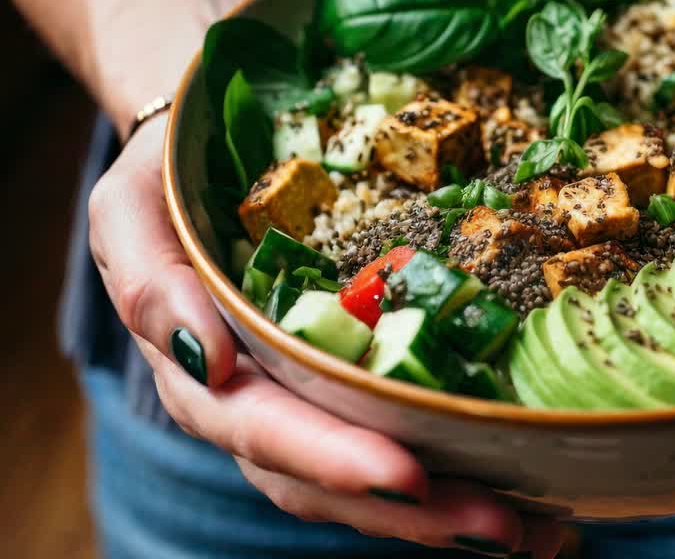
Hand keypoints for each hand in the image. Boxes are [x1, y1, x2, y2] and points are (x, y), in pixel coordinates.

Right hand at [88, 117, 564, 557]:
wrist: (211, 154)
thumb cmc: (171, 174)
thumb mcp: (132, 204)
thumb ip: (148, 277)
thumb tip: (197, 355)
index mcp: (206, 372)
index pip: (265, 430)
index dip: (331, 459)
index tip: (403, 475)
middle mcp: (264, 404)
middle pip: (334, 483)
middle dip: (418, 513)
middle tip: (506, 526)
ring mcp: (318, 401)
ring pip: (378, 483)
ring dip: (456, 516)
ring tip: (542, 533)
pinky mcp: (364, 385)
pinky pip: (411, 443)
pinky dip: (470, 478)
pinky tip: (538, 501)